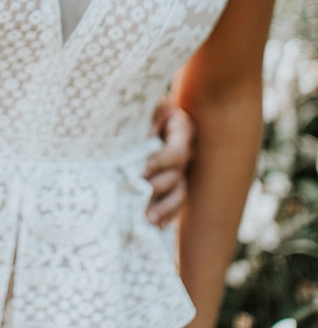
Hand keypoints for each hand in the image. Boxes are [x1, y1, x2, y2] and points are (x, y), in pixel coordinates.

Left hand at [145, 97, 195, 226]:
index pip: (178, 152)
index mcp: (182, 129)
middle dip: (158, 187)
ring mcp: (181, 168)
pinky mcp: (174, 181)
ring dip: (165, 208)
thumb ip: (151, 113)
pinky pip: (176, 200)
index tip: (143, 169)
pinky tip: (157, 225)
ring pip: (180, 192)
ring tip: (147, 219)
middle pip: (178, 175)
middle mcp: (186, 150)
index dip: (162, 161)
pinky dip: (167, 213)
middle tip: (140, 193)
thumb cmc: (144, 103)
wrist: (143, 109)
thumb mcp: (148, 102)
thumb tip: (147, 137)